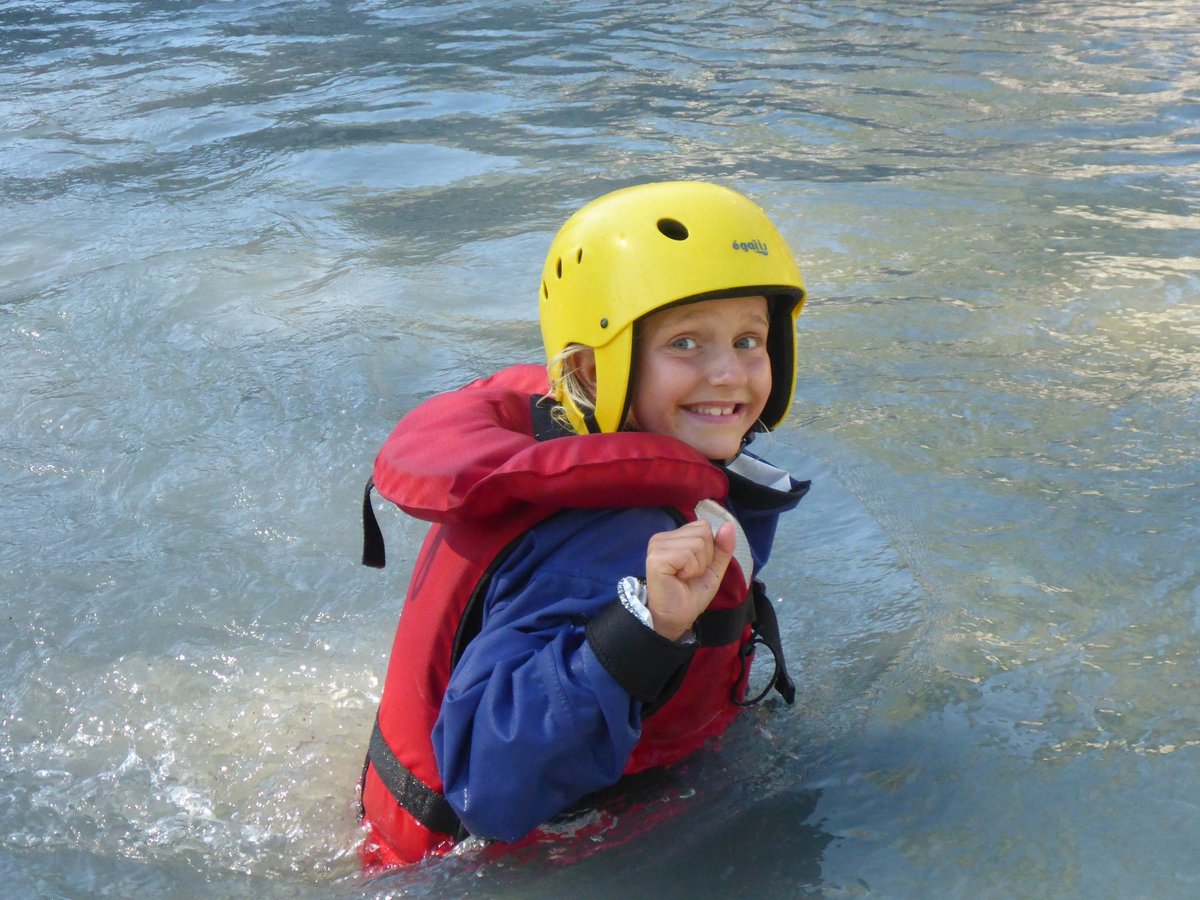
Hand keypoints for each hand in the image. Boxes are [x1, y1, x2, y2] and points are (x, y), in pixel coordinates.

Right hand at [644, 519, 735, 640]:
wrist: (678, 617)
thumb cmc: (692, 594)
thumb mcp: (713, 568)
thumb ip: (722, 547)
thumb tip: (729, 524)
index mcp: (673, 537)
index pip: (703, 526)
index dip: (708, 549)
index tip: (696, 567)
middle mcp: (662, 537)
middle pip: (702, 532)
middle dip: (704, 557)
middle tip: (690, 574)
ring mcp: (657, 546)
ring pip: (697, 543)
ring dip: (698, 565)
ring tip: (684, 577)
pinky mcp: (656, 558)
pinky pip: (688, 554)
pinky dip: (691, 569)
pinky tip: (679, 578)